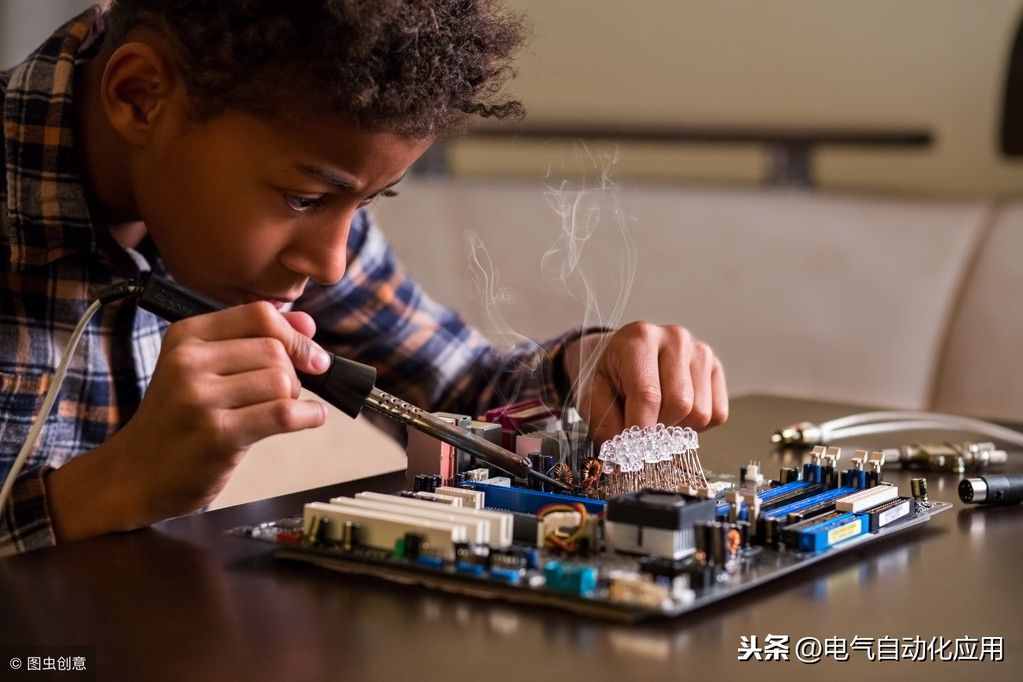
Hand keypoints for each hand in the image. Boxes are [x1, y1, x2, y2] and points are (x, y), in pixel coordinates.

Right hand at [47, 302, 330, 538]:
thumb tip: (309, 323)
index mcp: (186, 336)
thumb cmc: (177, 421)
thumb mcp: (202, 368)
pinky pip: (283, 414)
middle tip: (286, 394)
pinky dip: (308, 415)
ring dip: (295, 398)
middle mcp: (189, 362)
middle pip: (275, 349)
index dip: (294, 333)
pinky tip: (309, 418)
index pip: (259, 315)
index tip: (310, 354)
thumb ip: (254, 340)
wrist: (134, 475)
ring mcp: (201, 398)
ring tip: (279, 411)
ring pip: (282, 381)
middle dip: (294, 372)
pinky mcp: (218, 434)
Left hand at [563, 322, 727, 444]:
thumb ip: (605, 425)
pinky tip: (676, 412)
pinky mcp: (715, 368)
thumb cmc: (609, 377)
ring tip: (657, 415)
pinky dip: (696, 425)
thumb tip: (624, 457)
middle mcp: (675, 338)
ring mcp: (700, 351)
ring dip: (678, 427)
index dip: (640, 429)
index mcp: (639, 338)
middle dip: (659, 428)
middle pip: (680, 404)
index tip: (631, 448)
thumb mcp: (592, 396)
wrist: (621, 357)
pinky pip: (717, 414)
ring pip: (700, 413)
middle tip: (642, 427)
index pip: (648, 394)